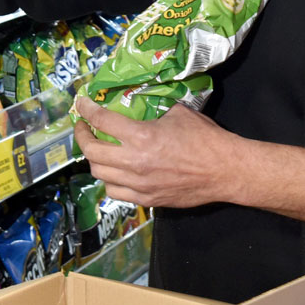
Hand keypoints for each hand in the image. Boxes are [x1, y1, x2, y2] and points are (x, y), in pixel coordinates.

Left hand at [72, 95, 242, 207]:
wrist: (225, 171)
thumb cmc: (205, 139)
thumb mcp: (178, 113)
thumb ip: (154, 110)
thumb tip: (141, 105)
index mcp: (141, 136)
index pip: (102, 121)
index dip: (86, 110)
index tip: (80, 104)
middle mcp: (134, 162)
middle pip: (92, 151)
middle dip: (83, 136)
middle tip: (84, 128)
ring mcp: (138, 184)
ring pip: (100, 174)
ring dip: (95, 159)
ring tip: (98, 150)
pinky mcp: (146, 199)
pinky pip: (115, 192)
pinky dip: (109, 180)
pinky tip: (114, 172)